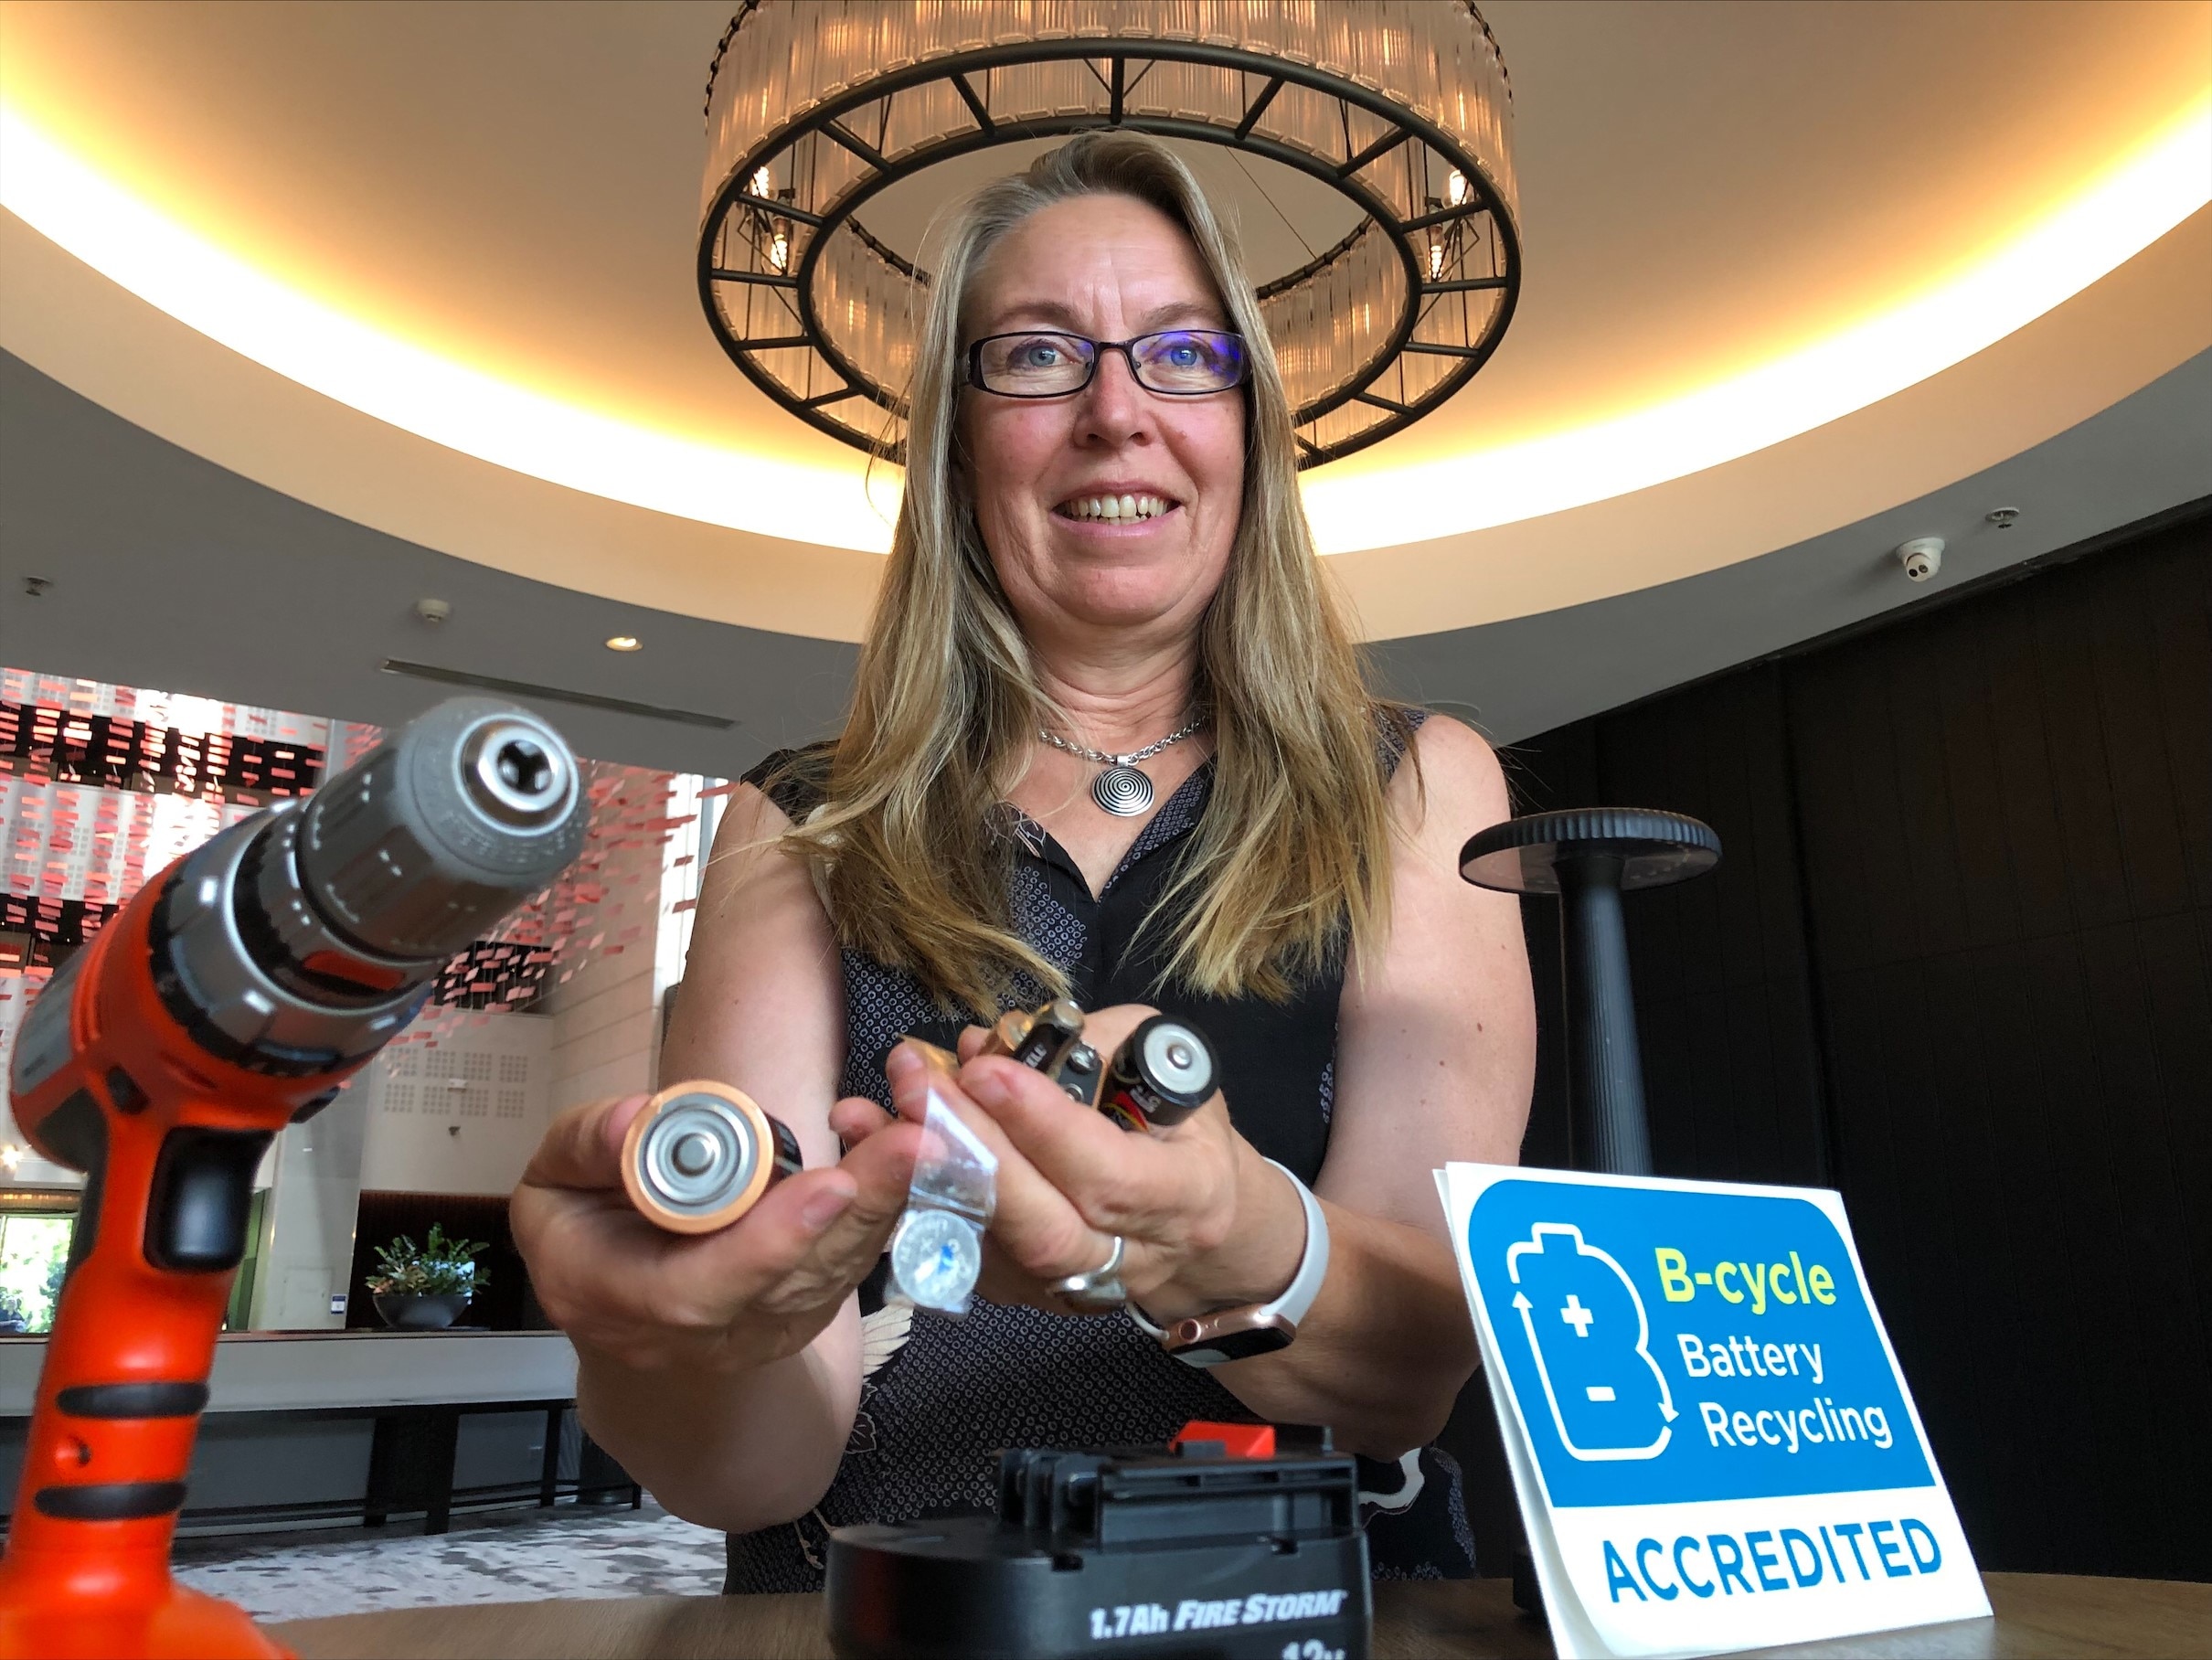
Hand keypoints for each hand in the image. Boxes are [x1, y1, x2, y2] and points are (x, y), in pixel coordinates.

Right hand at [513, 1092, 922, 1375]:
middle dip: (858, 1212)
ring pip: (831, 1278)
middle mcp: (692, 1336)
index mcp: (614, 1297)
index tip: (828, 1183)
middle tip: (913, 1143)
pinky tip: (909, 1158)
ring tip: (927, 1137)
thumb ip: (588, 1144)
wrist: (607, 1287)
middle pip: (790, 1285)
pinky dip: (883, 1216)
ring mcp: (750, 1335)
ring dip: (885, 1208)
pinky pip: (846, 1272)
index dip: (766, 1244)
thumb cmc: (577, 1220)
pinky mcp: (793, 1318)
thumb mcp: (553, 1175)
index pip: (698, 1290)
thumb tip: (635, 1120)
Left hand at [832, 1008, 1305, 1320]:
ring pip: (992, 1250)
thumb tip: (999, 1038)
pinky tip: (875, 1146)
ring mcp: (1074, 1289)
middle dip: (973, 1151)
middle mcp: (1131, 1259)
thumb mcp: (1173, 1066)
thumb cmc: (1182, 1129)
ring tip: (872, 1114)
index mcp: (1185, 1198)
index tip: (984, 1068)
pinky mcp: (1025, 1294)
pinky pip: (963, 1253)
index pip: (1106, 1173)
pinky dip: (914, 1198)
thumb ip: (1099, 1045)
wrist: (1197, 1225)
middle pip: (1041, 1225)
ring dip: (924, 1180)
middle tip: (914, 1081)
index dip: (1043, 1125)